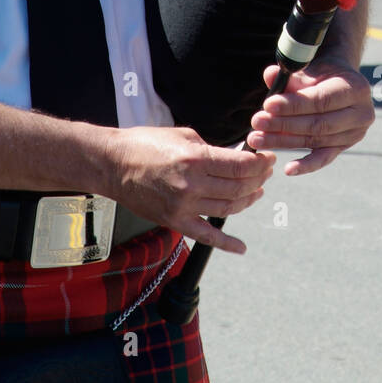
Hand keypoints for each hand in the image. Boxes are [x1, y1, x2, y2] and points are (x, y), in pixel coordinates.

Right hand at [106, 125, 274, 252]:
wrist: (113, 164)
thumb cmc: (145, 143)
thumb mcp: (183, 135)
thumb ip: (211, 148)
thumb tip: (234, 156)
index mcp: (196, 159)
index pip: (240, 166)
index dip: (260, 163)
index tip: (267, 158)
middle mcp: (192, 185)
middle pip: (238, 187)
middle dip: (258, 179)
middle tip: (265, 172)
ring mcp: (183, 206)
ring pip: (228, 208)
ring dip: (247, 201)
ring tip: (256, 192)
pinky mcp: (174, 221)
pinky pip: (205, 235)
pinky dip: (226, 243)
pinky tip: (241, 247)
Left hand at [246, 60, 373, 175]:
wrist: (340, 82)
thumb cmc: (323, 74)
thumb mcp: (311, 69)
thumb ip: (292, 76)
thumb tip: (270, 75)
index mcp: (356, 88)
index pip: (321, 100)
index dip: (294, 104)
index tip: (268, 105)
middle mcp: (360, 114)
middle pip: (318, 123)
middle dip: (284, 124)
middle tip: (257, 122)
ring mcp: (354, 134)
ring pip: (315, 140)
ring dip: (283, 141)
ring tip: (257, 139)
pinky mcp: (344, 147)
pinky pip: (324, 158)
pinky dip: (306, 165)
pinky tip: (288, 169)